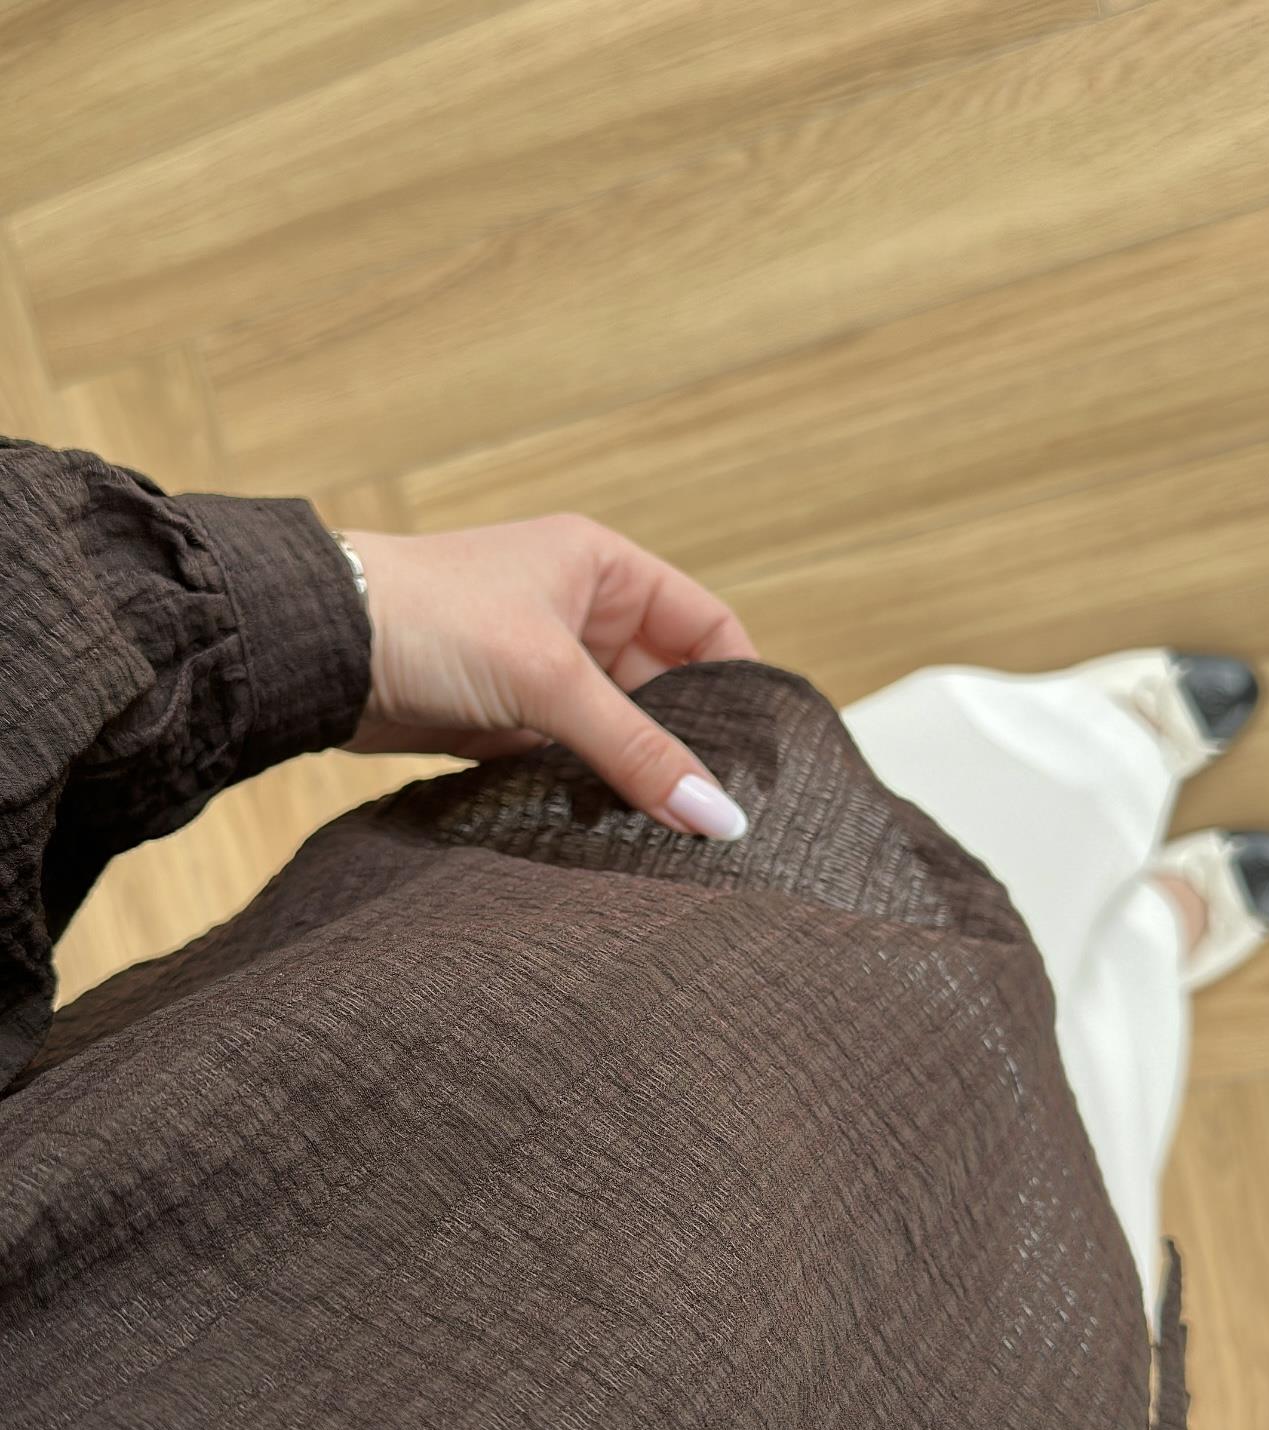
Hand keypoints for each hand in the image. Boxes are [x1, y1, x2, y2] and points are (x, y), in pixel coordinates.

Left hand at [342, 514, 756, 837]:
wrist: (315, 650)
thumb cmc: (428, 619)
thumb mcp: (549, 680)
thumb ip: (636, 750)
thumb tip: (717, 816)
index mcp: (604, 570)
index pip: (706, 627)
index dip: (739, 687)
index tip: (763, 757)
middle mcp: (579, 614)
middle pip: (667, 689)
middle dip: (688, 746)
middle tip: (720, 812)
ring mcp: (541, 670)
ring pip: (618, 731)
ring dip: (637, 776)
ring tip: (674, 831)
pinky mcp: (505, 720)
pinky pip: (570, 761)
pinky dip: (590, 792)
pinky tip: (614, 832)